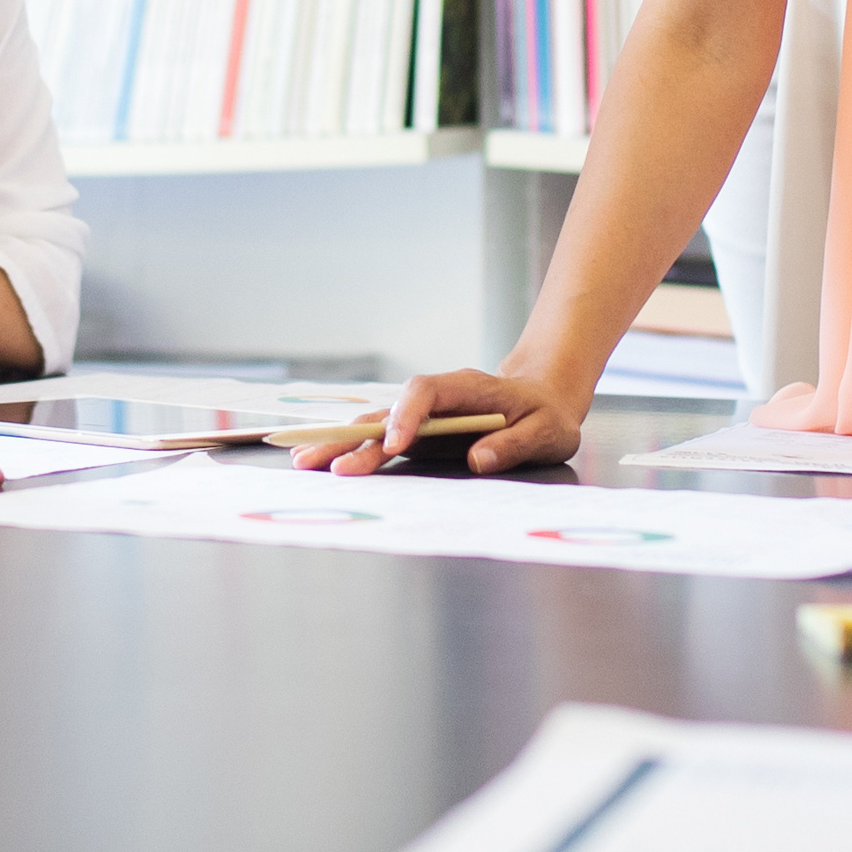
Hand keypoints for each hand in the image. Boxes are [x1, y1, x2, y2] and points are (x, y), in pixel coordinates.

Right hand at [293, 367, 582, 476]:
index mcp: (466, 387)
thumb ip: (515, 444)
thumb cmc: (545, 416)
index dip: (406, 416)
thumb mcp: (546, 432)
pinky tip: (327, 464)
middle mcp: (436, 398)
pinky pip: (382, 442)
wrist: (541, 403)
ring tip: (305, 463)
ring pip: (376, 426)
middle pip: (387, 411)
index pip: (425, 392)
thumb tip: (478, 459)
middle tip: (322, 461)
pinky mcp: (418, 436)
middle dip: (354, 435)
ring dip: (342, 444)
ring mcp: (423, 417)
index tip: (395, 445)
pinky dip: (354, 452)